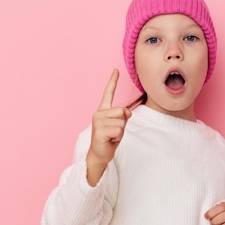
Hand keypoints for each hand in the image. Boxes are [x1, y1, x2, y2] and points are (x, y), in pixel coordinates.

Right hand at [86, 69, 131, 185]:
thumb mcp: (119, 125)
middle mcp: (98, 113)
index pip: (108, 93)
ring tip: (112, 137)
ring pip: (122, 122)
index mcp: (103, 110)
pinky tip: (110, 140)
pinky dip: (118, 138)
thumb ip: (123, 116)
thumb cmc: (110, 139)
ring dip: (121, 132)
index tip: (116, 70)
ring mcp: (97, 122)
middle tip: (114, 132)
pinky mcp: (99, 131)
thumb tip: (127, 113)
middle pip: (122, 111)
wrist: (100, 154)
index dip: (113, 81)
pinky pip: (118, 130)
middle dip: (123, 123)